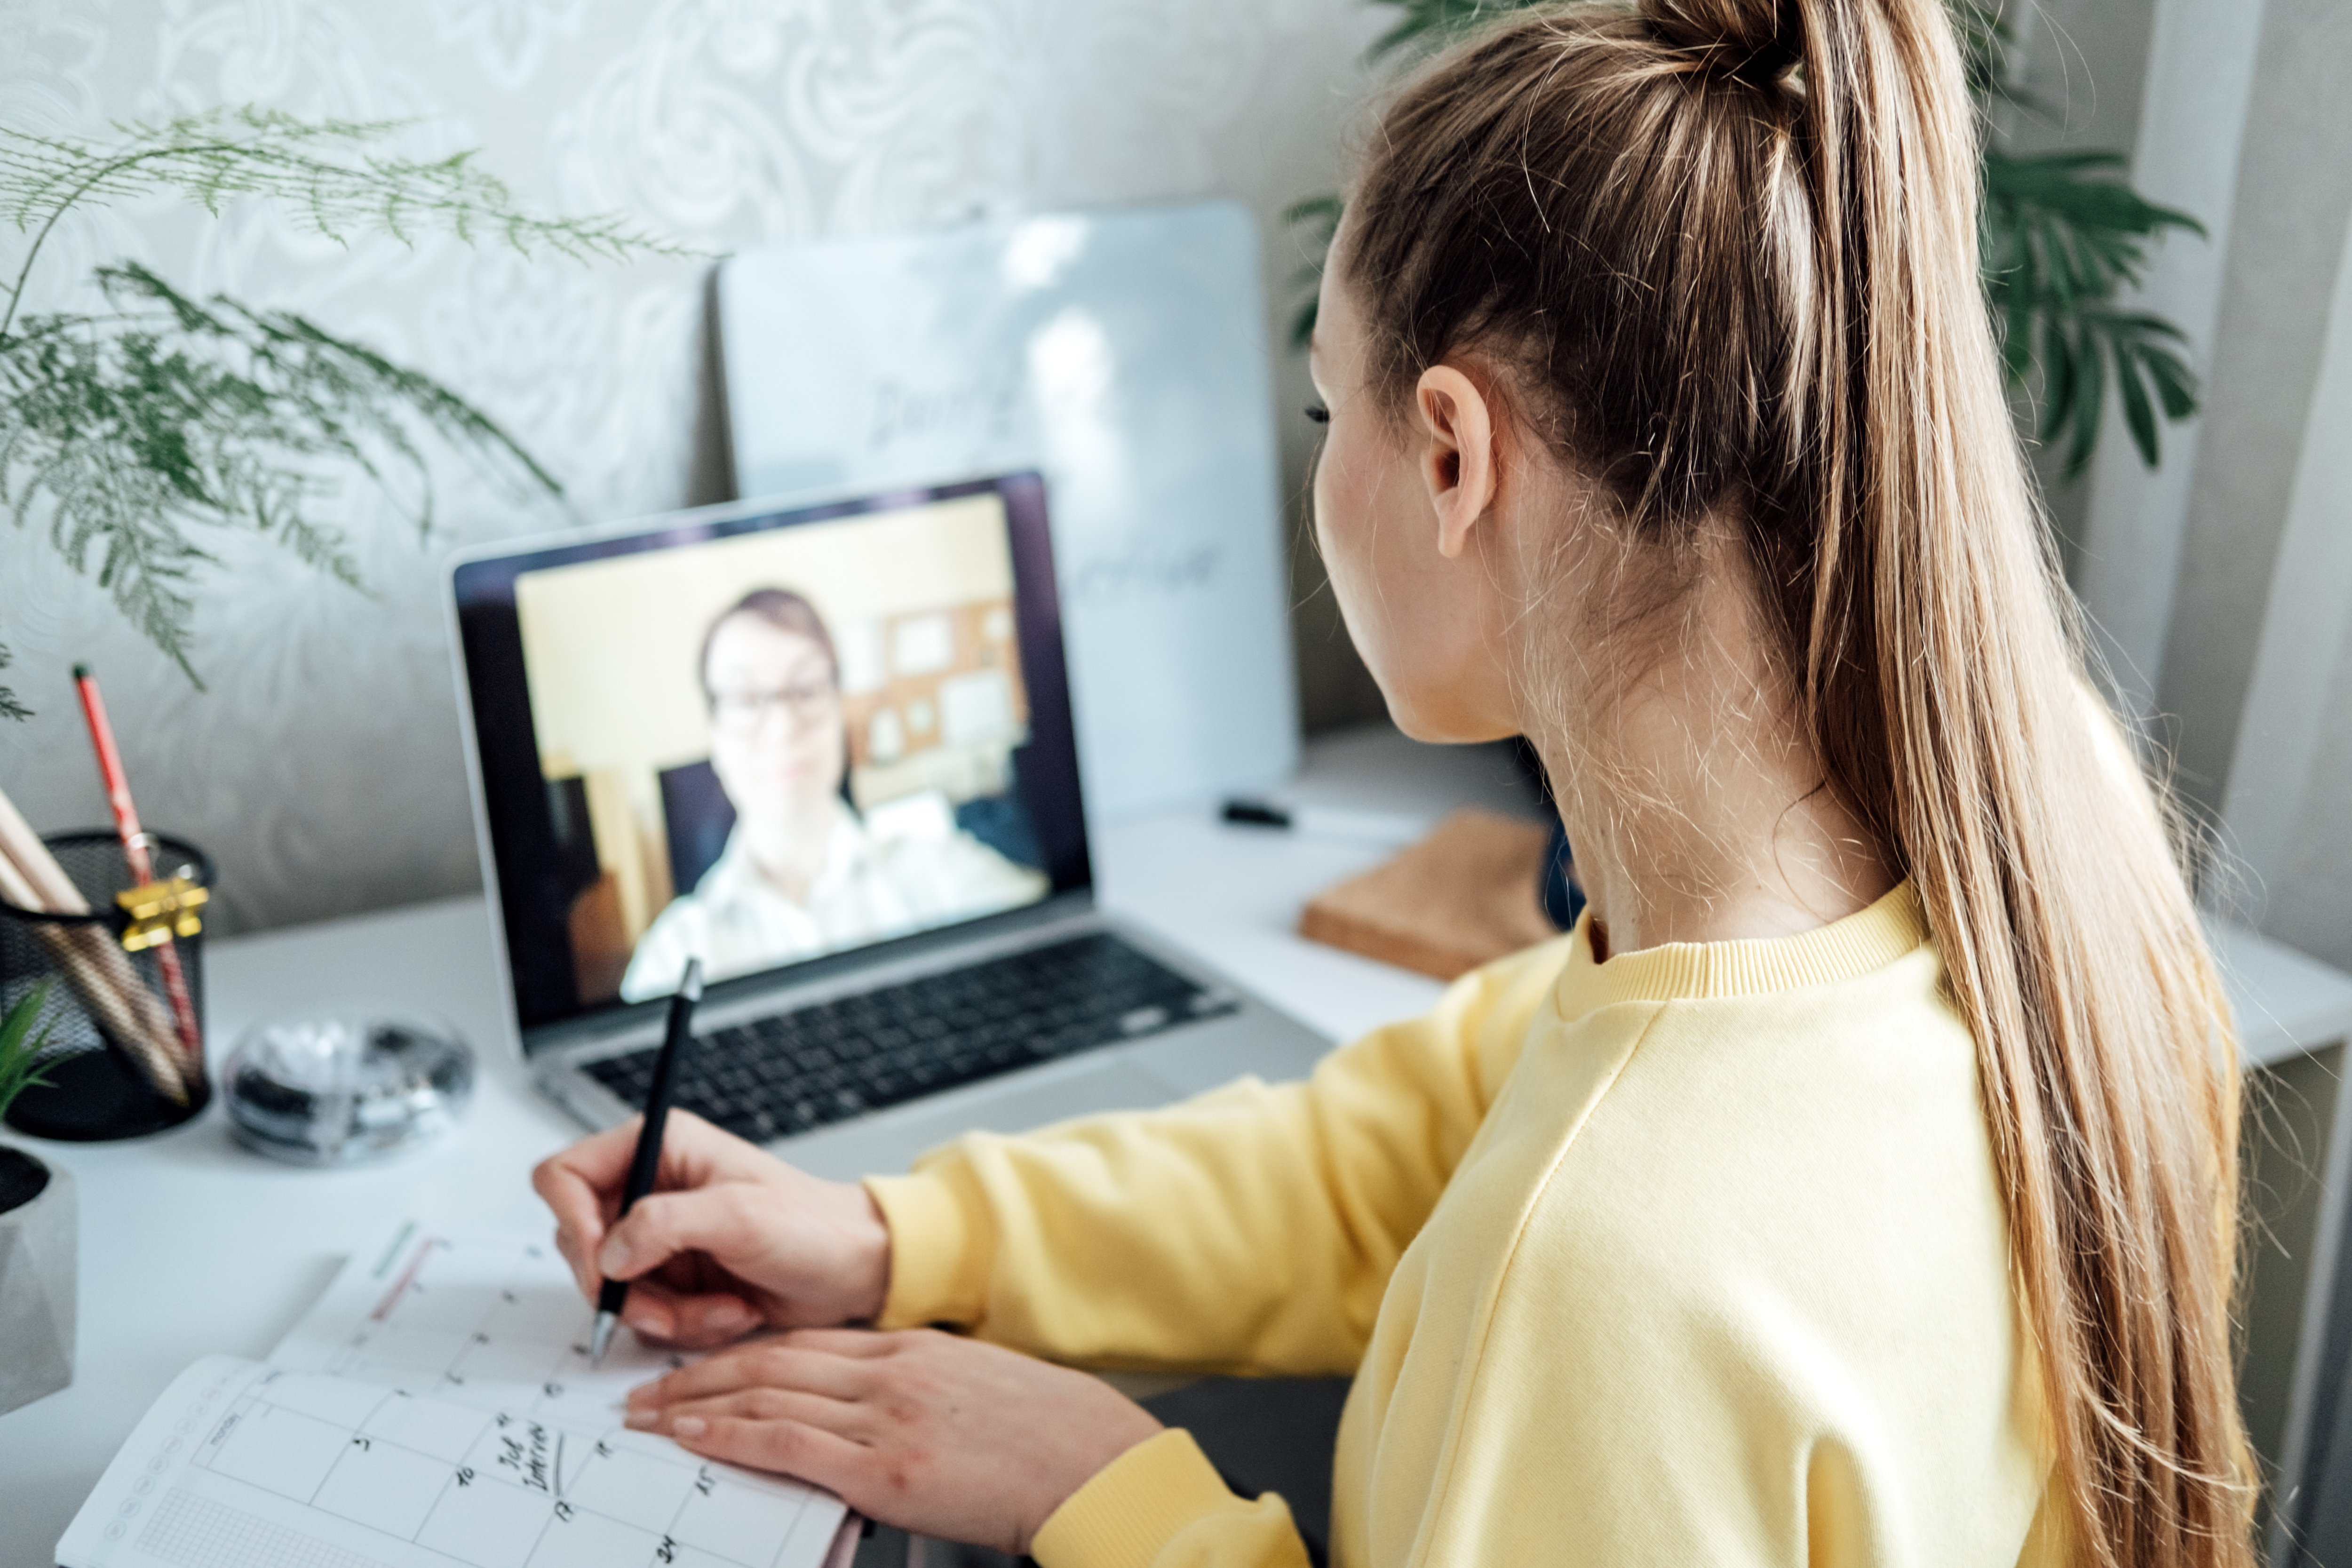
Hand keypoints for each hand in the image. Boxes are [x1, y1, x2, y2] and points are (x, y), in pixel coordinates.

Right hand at [531, 1111, 890, 1346]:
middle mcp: (650, 1188)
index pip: (565, 1176)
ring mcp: (657, 1238)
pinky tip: (730, 1312)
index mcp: (659, 1147)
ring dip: (664, 1313)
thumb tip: (607, 1253)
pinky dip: (685, 1324)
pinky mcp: (671, 1277)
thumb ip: (665, 1224)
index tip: (604, 1266)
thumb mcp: (741, 1214)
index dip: (572, 1223)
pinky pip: (644, 1314)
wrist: (854, 1269)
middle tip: (669, 1309)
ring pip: (611, 1290)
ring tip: (723, 1309)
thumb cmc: (812, 1224)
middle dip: (626, 1288)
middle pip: (580, 1244)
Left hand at [623, 1328, 1163, 1555]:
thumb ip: (912, 1391)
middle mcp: (889, 1374)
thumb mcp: (970, 1393)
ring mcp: (884, 1417)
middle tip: (649, 1385)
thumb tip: (861, 1408)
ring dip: (697, 1401)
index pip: (802, 1341)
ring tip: (652, 1412)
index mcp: (910, 1352)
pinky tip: (695, 1435)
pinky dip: (731, 1434)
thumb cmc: (1045, 1436)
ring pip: (767, 1393)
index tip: (699, 1363)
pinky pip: (786, 1441)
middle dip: (700, 1372)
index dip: (738, 1350)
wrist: (1091, 1462)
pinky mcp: (883, 1467)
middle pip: (772, 1360)